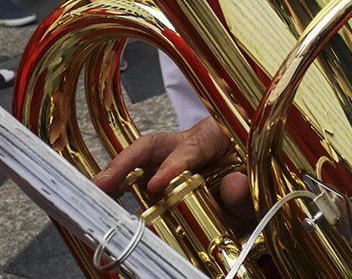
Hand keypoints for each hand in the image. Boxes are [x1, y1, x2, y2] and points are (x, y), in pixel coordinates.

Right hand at [93, 117, 254, 222]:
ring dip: (116, 180)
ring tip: (95, 198)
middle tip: (103, 183)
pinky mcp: (158, 188)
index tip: (159, 184)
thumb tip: (233, 186)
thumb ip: (247, 187)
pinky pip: (138, 191)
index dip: (176, 163)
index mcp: (216, 138)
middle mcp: (186, 147)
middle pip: (152, 146)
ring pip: (138, 166)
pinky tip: (109, 212)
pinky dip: (123, 201)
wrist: (251, 199)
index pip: (192, 146)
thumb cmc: (251, 181)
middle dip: (125, 162)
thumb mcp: (256, 184)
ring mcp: (168, 167)